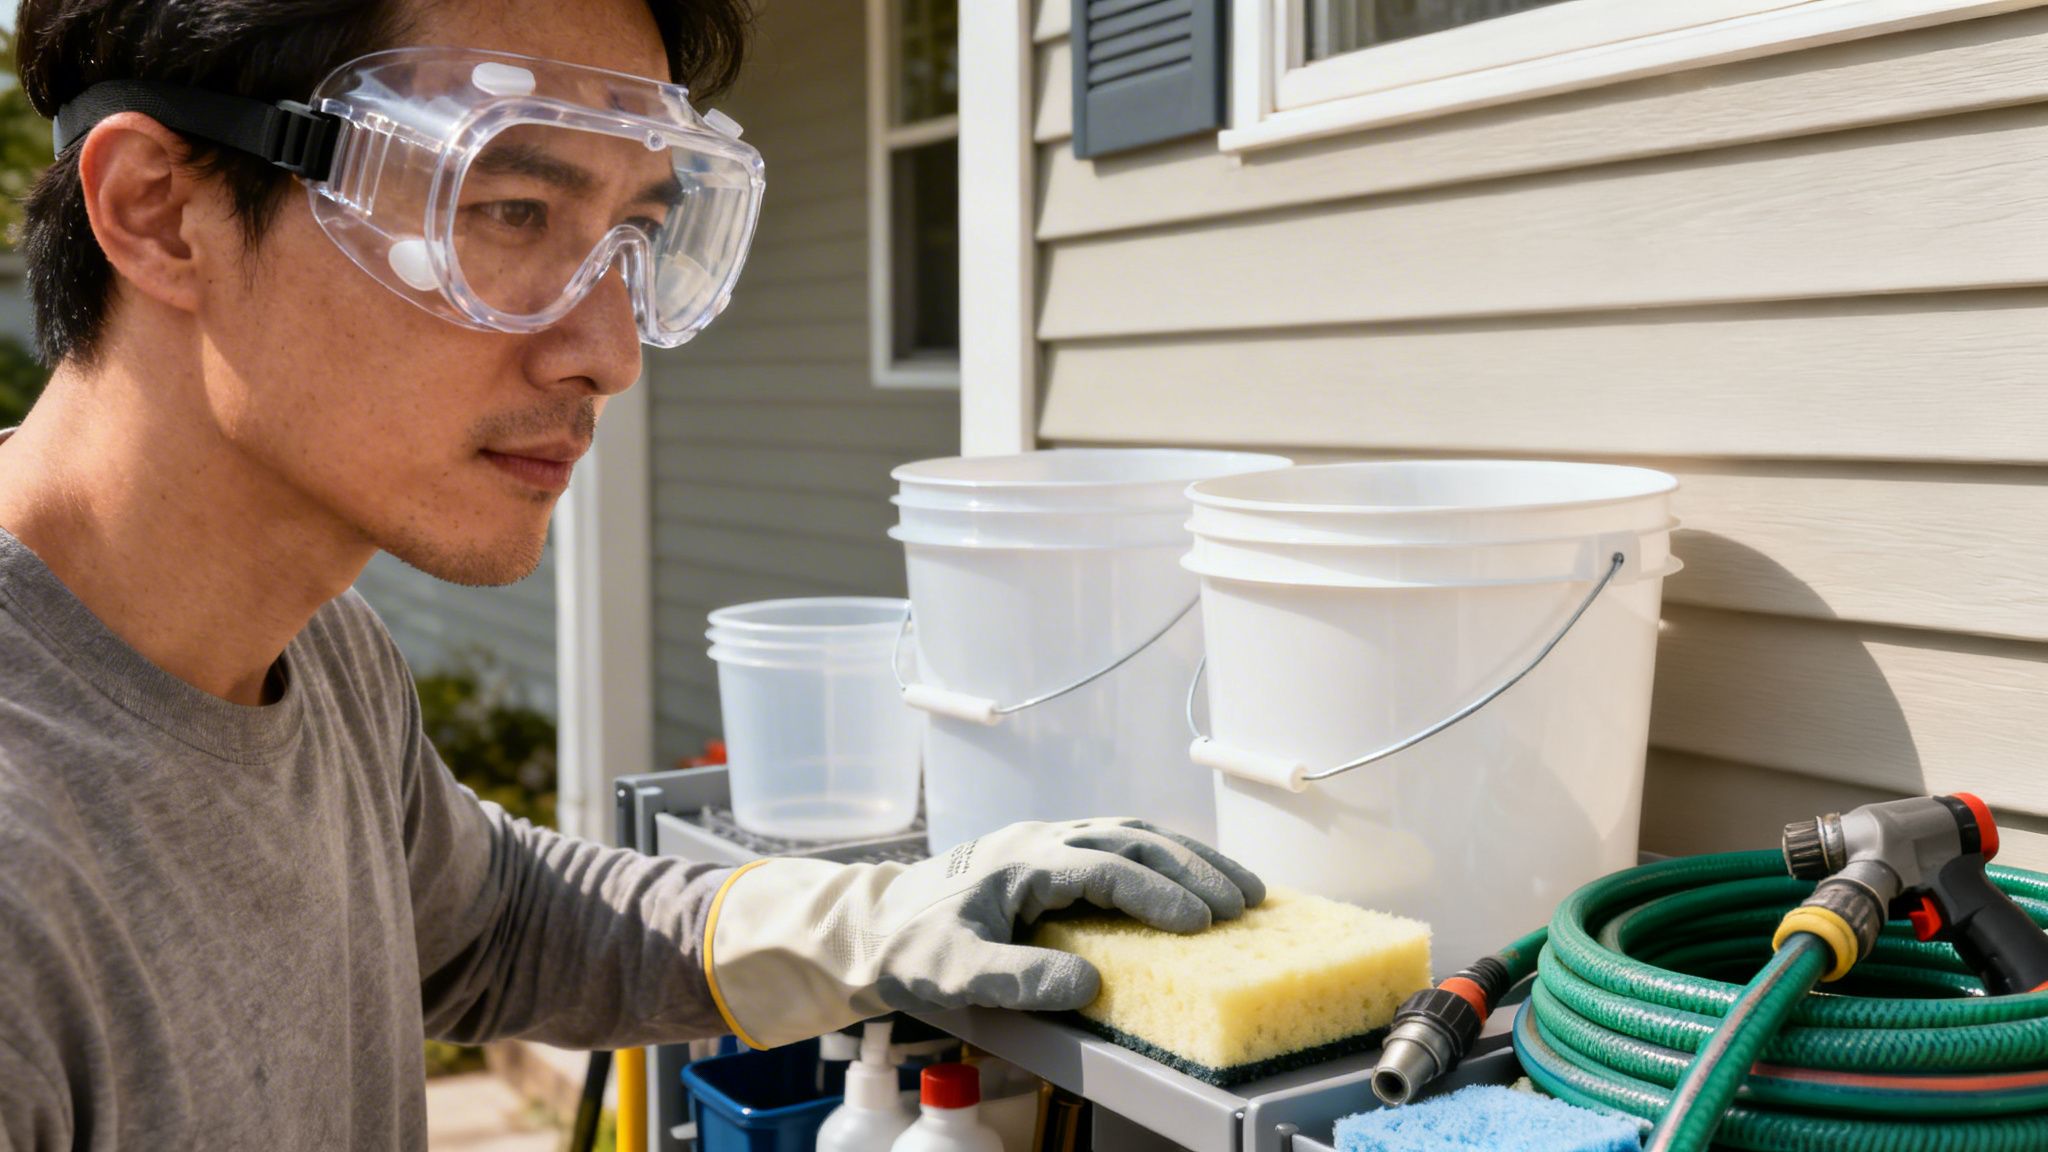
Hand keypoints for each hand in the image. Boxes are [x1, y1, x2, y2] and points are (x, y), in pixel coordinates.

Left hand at [702, 818, 1264, 1048]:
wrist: (875, 924)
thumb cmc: (914, 946)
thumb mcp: (957, 971)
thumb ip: (1018, 977)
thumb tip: (1088, 983)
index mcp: (1023, 861)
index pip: (1106, 867)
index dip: (1157, 892)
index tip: (1202, 921)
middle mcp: (1042, 840)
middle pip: (1132, 839)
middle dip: (1193, 869)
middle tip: (1244, 904)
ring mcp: (1048, 841)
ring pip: (1133, 833)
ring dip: (1189, 857)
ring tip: (1242, 889)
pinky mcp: (1051, 854)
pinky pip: (1120, 842)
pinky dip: (1165, 857)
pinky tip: (1193, 879)